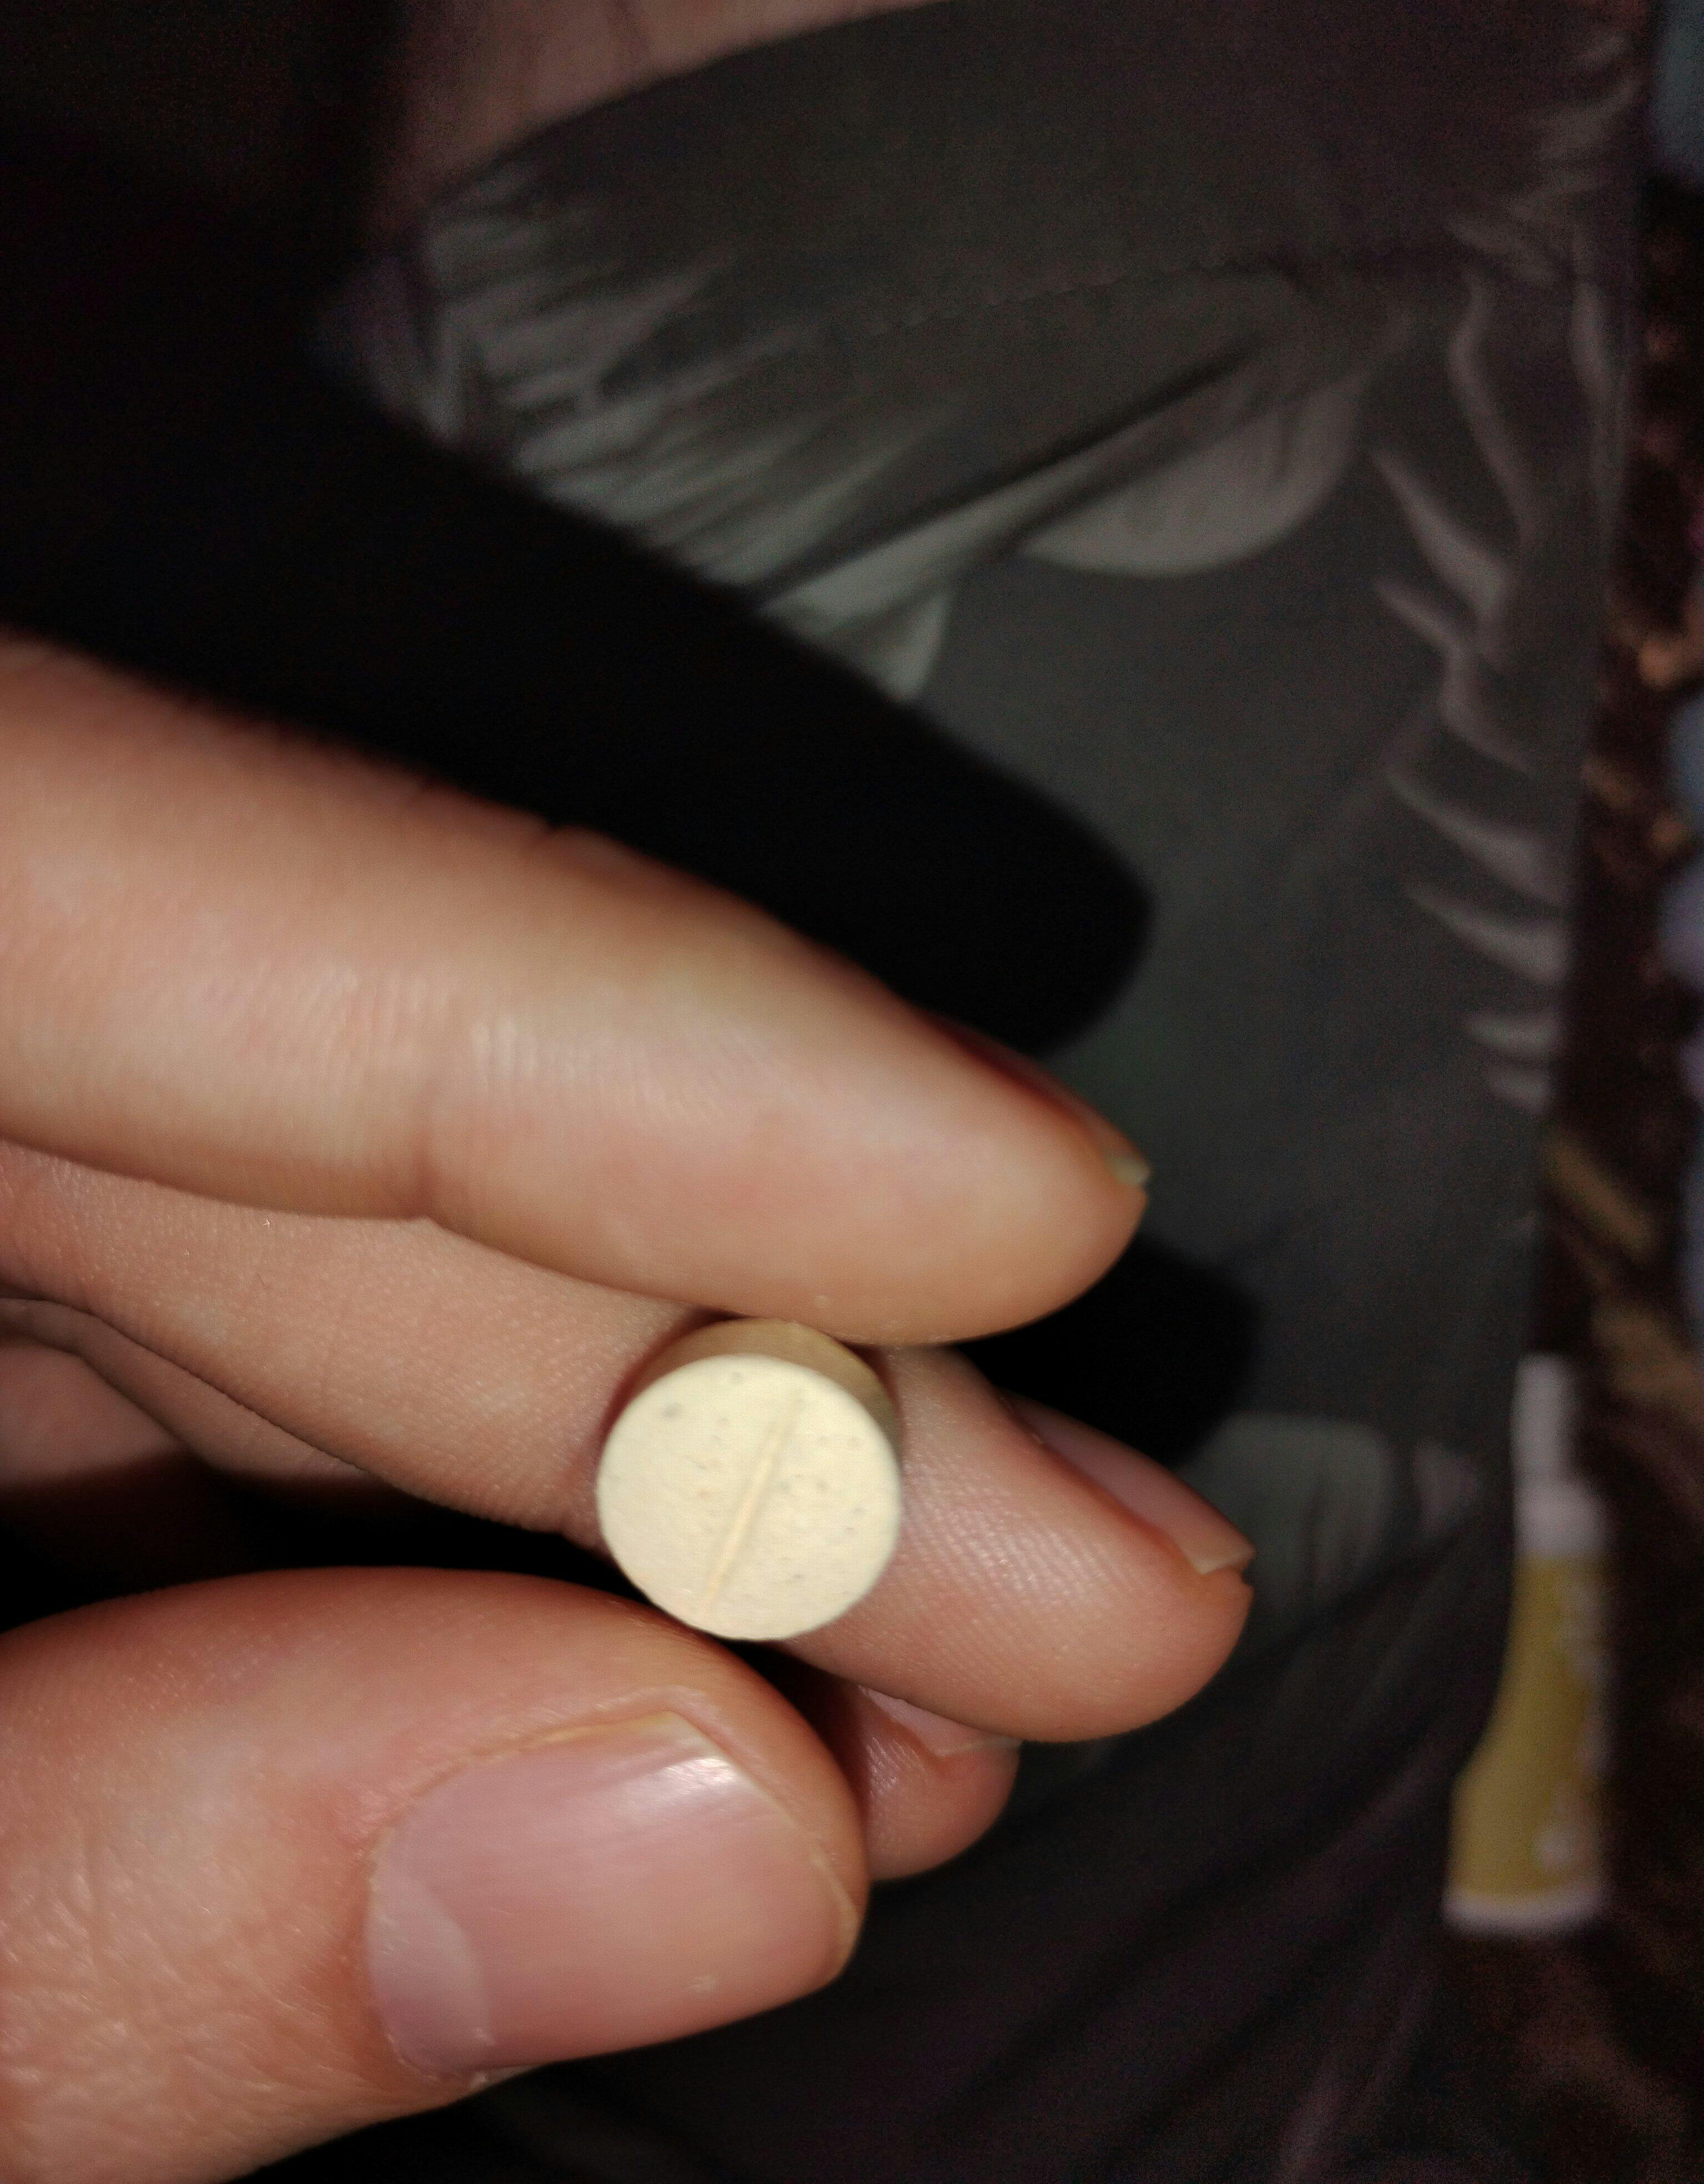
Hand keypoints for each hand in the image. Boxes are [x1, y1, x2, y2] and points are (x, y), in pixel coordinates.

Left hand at [0, 634, 1249, 2183]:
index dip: (592, 1018)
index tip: (1012, 1186)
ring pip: (251, 1234)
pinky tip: (686, 1678)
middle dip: (699, 1348)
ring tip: (956, 1681)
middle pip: (251, 1090)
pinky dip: (426, 1520)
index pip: (89, 867)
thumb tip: (715, 1841)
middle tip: (1087, 1573)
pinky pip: (175, 1356)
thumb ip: (101, 1905)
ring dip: (629, 1476)